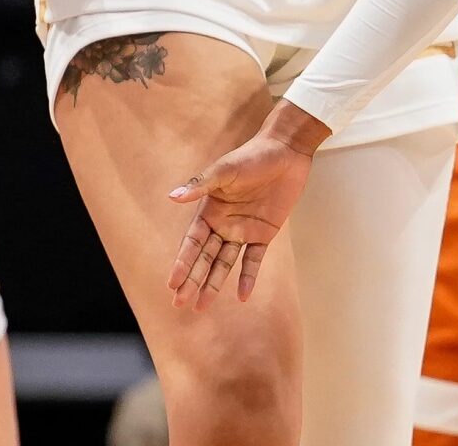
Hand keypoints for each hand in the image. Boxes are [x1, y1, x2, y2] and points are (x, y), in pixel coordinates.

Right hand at [167, 104, 330, 308]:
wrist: (285, 151)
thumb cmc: (251, 156)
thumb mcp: (224, 170)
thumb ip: (200, 184)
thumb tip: (172, 197)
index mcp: (209, 209)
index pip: (192, 243)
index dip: (182, 263)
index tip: (171, 284)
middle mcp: (223, 223)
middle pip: (204, 258)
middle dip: (192, 280)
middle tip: (180, 304)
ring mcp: (243, 230)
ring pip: (224, 263)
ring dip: (213, 284)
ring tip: (201, 306)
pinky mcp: (264, 233)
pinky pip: (254, 260)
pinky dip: (248, 277)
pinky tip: (243, 296)